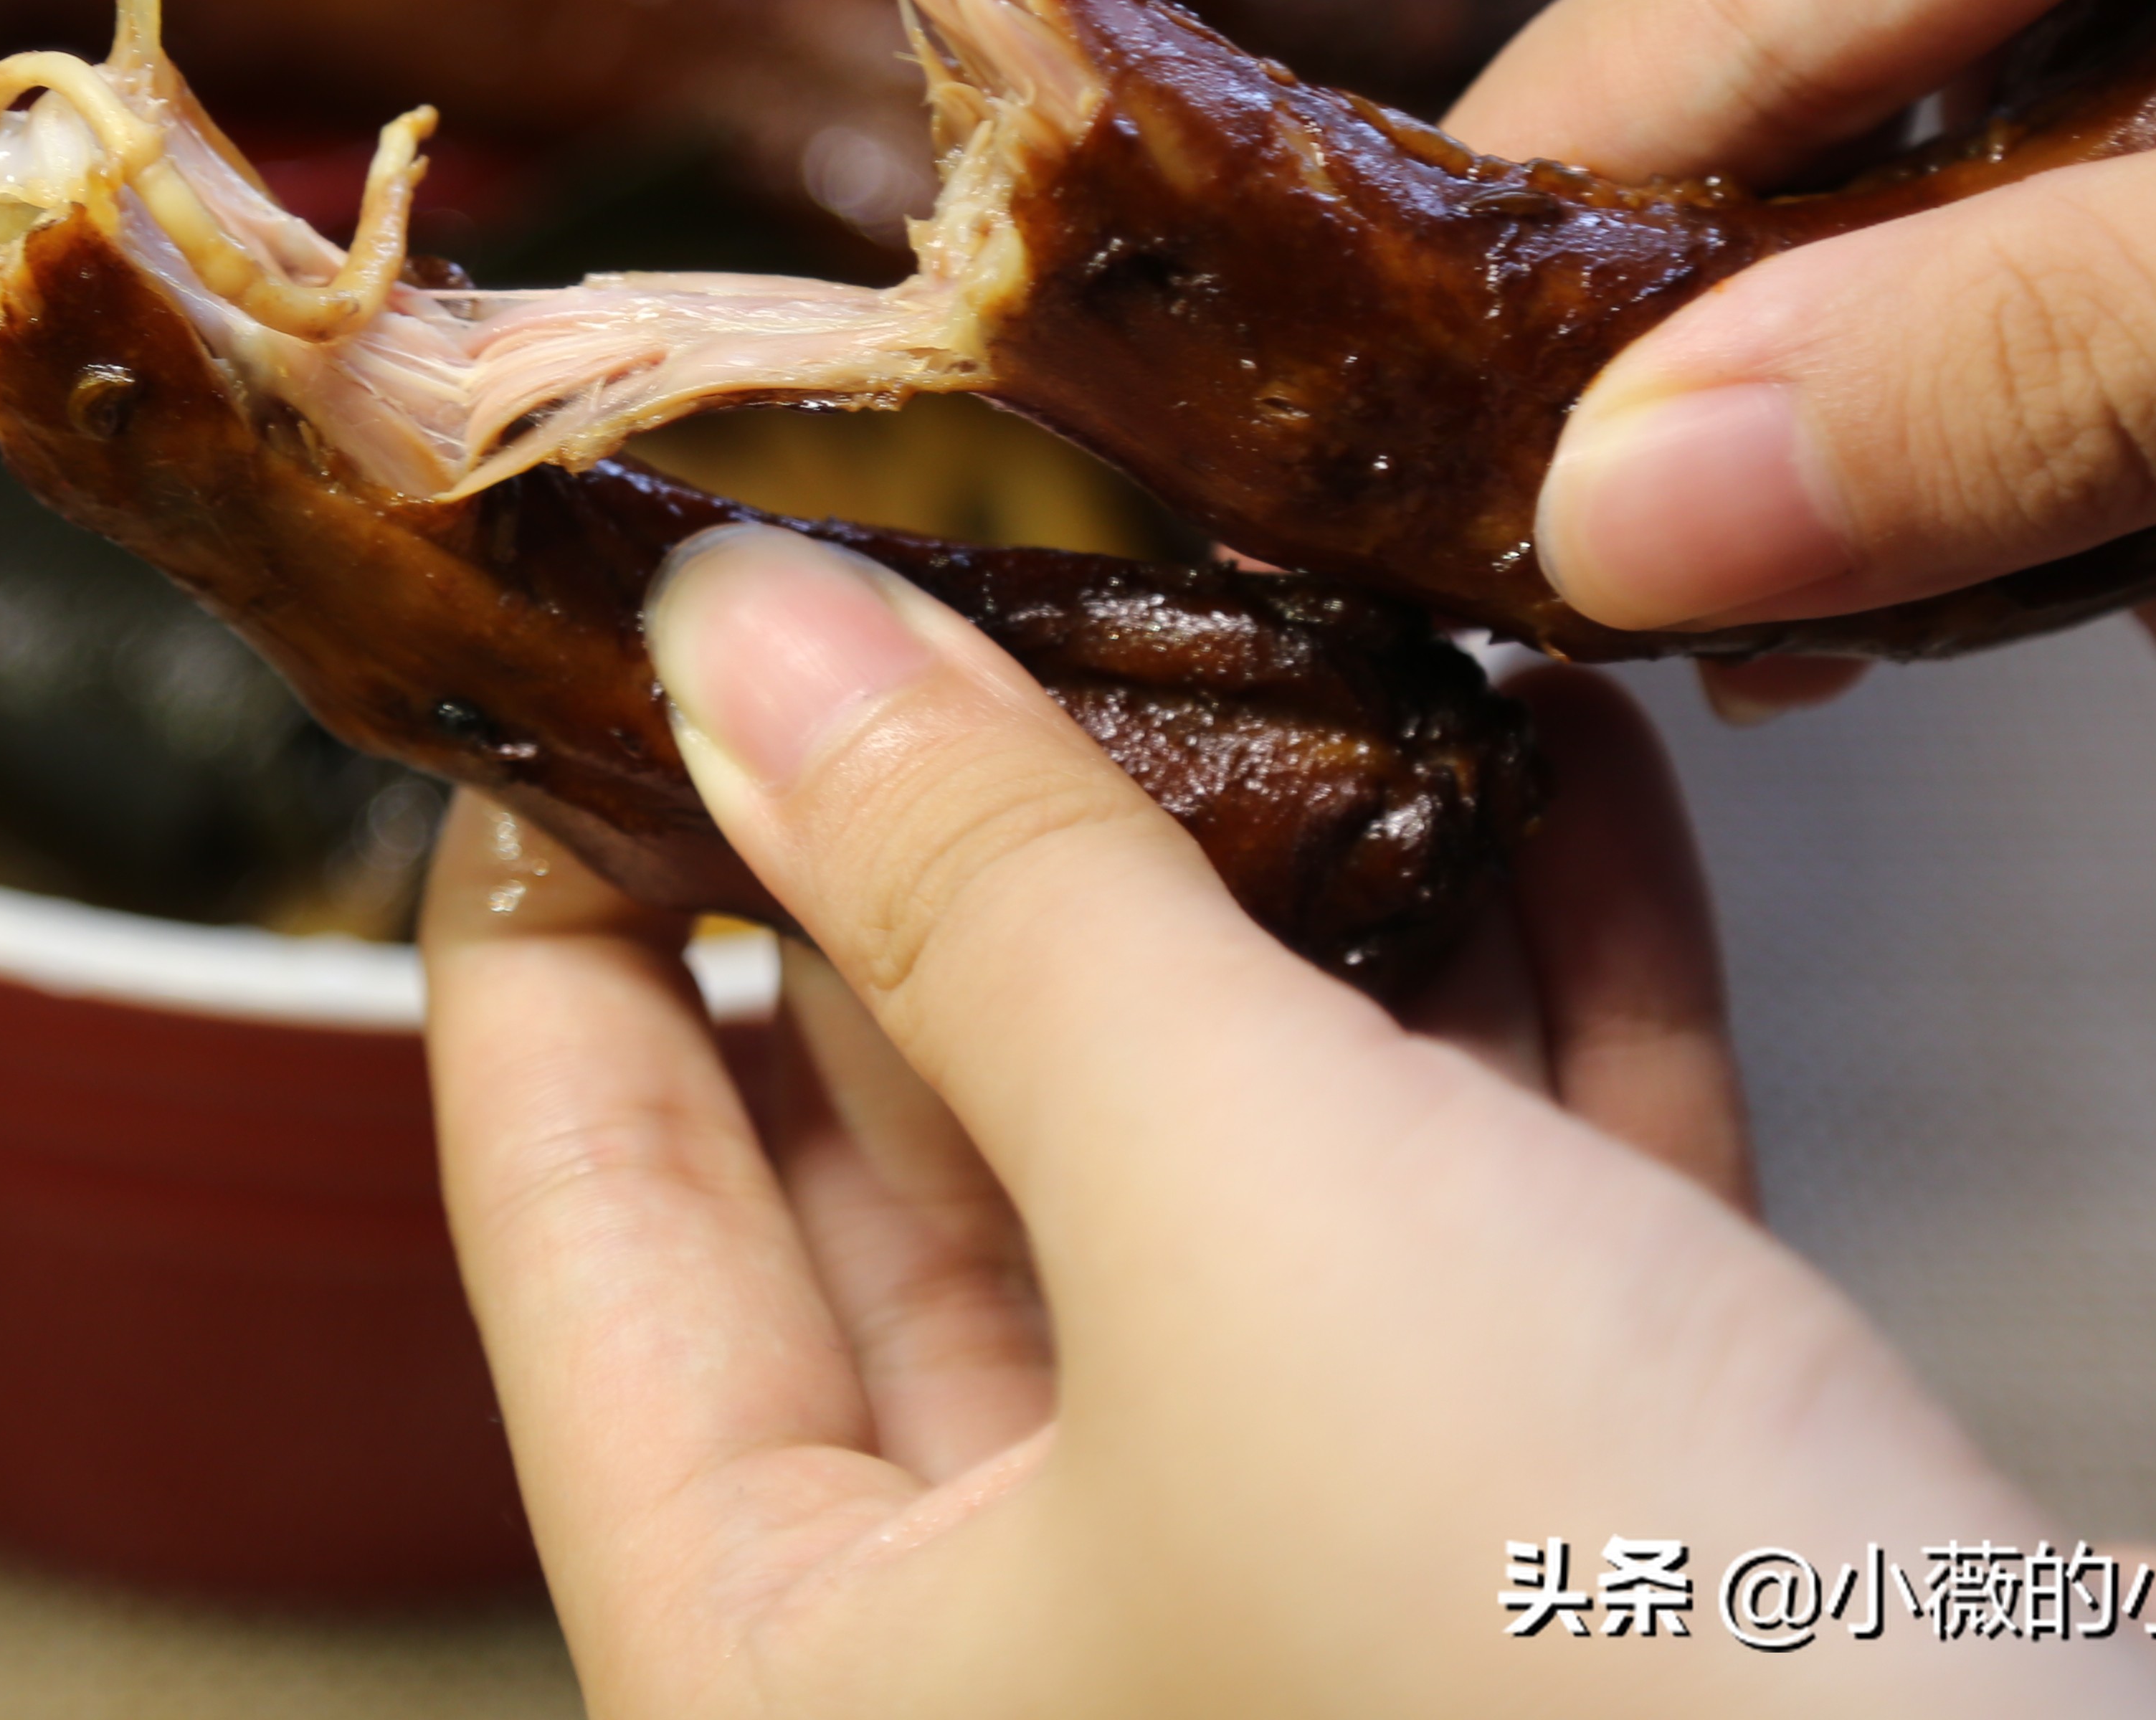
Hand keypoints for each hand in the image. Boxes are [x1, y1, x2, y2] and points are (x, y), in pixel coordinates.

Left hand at [422, 525, 2155, 1713]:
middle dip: (961, 849)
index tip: (579, 648)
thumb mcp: (1223, 1214)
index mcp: (809, 1677)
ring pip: (1216, 1170)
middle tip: (957, 549)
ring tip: (1271, 590)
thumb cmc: (1592, 1660)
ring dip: (1283, 886)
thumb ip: (980, 906)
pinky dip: (1521, 999)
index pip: (588, 1216)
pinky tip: (1549, 757)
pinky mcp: (1582, 1539)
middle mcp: (1035, 1662)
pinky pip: (1485, 1220)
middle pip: (906, 1167)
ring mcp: (1312, 1591)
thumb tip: (743, 635)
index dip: (563, 910)